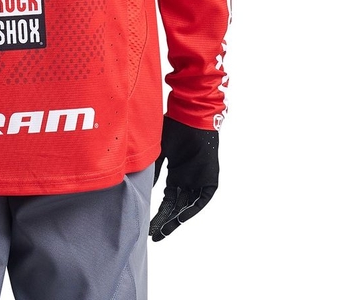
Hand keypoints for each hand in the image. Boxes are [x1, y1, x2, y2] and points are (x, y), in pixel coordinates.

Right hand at [149, 116, 218, 241]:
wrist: (191, 118)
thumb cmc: (173, 129)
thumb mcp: (158, 152)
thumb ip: (153, 171)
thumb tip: (142, 187)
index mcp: (175, 175)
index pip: (167, 200)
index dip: (158, 212)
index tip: (148, 225)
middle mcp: (186, 180)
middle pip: (175, 206)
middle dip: (164, 221)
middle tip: (154, 234)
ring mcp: (198, 181)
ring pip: (187, 206)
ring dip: (176, 219)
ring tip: (163, 231)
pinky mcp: (209, 180)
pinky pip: (201, 199)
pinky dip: (192, 208)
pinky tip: (180, 217)